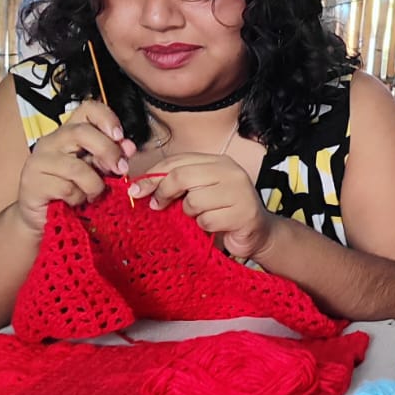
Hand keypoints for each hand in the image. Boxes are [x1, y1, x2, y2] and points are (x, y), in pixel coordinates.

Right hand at [15, 101, 134, 233]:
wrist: (44, 218)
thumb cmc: (73, 190)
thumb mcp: (97, 170)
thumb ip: (111, 157)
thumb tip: (128, 147)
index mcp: (69, 133)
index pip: (87, 109)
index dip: (107, 118)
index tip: (120, 137)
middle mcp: (51, 141)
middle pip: (82, 132)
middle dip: (108, 151)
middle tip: (120, 169)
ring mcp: (39, 161)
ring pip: (77, 167)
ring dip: (94, 185)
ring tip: (92, 194)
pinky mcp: (32, 183)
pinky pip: (67, 189)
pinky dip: (78, 198)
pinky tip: (74, 201)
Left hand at [127, 155, 273, 259]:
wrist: (258, 234)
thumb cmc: (222, 213)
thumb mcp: (198, 193)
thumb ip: (177, 184)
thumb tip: (140, 186)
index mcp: (218, 162)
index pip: (177, 161)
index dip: (153, 175)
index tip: (136, 190)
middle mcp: (231, 172)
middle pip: (182, 176)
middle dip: (164, 192)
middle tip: (158, 206)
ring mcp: (240, 192)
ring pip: (194, 201)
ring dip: (191, 214)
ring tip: (202, 216)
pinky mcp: (244, 213)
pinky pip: (207, 220)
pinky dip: (205, 227)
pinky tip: (216, 226)